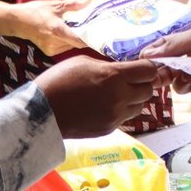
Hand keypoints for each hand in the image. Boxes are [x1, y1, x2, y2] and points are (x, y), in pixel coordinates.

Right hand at [11, 0, 89, 55]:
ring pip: (71, 46)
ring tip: (81, 28)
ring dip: (76, 38)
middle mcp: (54, 42)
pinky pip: (64, 47)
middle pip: (76, 43)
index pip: (78, 40)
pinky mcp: (49, 51)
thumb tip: (88, 1)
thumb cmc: (34, 11)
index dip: (90, 39)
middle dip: (84, 36)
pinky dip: (68, 40)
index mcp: (57, 30)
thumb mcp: (54, 5)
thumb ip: (73, 4)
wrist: (17, 21)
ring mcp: (51, 49)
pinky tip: (68, 32)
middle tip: (92, 27)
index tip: (100, 35)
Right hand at [35, 55, 165, 137]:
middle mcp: (120, 98)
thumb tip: (121, 70)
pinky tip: (105, 105)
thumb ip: (108, 66)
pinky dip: (121, 110)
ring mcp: (116, 116)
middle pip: (149, 90)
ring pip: (140, 106)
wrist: (41, 113)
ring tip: (117, 93)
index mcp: (115, 77)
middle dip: (143, 83)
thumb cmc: (59, 81)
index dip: (148, 67)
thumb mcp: (84, 62)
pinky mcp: (109, 129)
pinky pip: (125, 117)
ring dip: (134, 98)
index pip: (149, 71)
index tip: (140, 66)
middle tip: (130, 79)